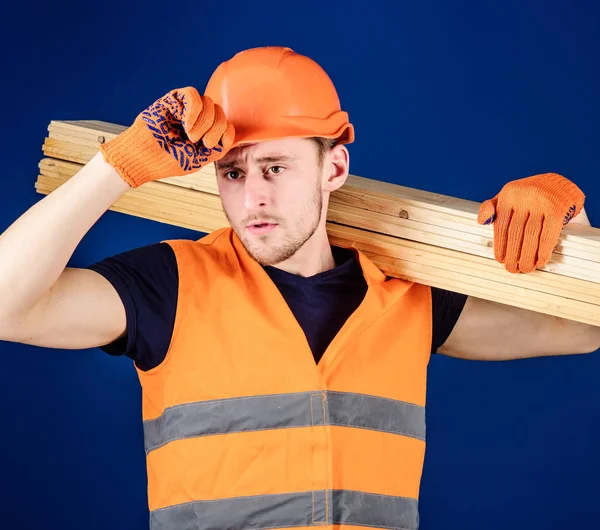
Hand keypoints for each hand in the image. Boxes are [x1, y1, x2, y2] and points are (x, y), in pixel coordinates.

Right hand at [100, 87, 234, 187]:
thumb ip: (218, 147)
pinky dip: (194, 111)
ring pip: (209, 103)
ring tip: (189, 135)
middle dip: (214, 130)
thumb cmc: (169, 161)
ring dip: (203, 122)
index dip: (224, 134)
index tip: (209, 147)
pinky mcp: (174, 100)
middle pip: (221, 113)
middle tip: (198, 142)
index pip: (228, 126)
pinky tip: (186, 124)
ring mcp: (187, 108)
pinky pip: (193, 94)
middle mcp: (199, 119)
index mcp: (207, 134)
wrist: (144, 158)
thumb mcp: (200, 159)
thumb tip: (231, 133)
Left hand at [477, 173, 584, 272]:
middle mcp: (524, 197)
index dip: (500, 246)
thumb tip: (482, 221)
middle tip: (512, 268)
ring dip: (528, 255)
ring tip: (525, 268)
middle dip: (513, 254)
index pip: (501, 225)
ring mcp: (541, 202)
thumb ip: (492, 208)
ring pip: (531, 235)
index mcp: (509, 194)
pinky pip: (548, 234)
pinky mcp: (557, 209)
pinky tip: (541, 260)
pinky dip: (543, 250)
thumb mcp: (508, 195)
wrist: (560, 183)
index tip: (501, 259)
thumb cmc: (531, 194)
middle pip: (515, 232)